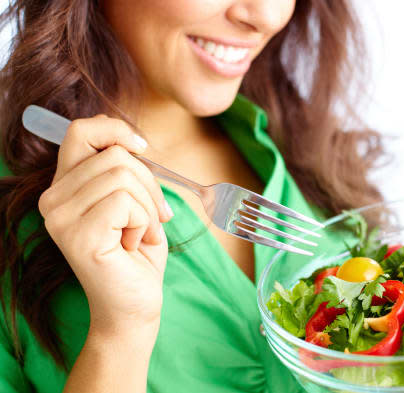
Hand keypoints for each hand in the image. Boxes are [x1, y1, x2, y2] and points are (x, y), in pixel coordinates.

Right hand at [38, 115, 172, 339]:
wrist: (134, 304)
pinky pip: (125, 202)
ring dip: (149, 206)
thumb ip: (124, 170)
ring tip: (142, 233)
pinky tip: (136, 244)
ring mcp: (61, 218)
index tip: (143, 147)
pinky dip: (145, 222)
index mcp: (64, 187)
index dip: (116, 129)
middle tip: (156, 216)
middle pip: (114, 154)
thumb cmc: (137, 252)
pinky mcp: (78, 235)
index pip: (80, 131)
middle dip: (149, 183)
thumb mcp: (133, 201)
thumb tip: (134, 141)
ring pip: (123, 176)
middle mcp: (53, 200)